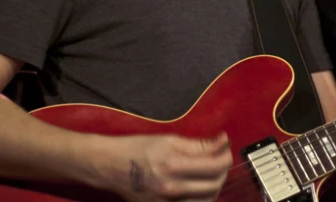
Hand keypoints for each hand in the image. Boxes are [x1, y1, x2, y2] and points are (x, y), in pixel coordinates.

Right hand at [103, 133, 231, 201]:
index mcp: (173, 166)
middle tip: (220, 160)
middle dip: (223, 171)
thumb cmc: (138, 148)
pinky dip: (200, 199)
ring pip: (206, 201)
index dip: (226, 156)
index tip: (226, 148)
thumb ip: (199, 144)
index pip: (214, 166)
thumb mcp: (169, 140)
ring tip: (211, 174)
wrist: (109, 165)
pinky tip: (199, 189)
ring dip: (214, 187)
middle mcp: (171, 188)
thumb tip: (223, 141)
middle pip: (214, 185)